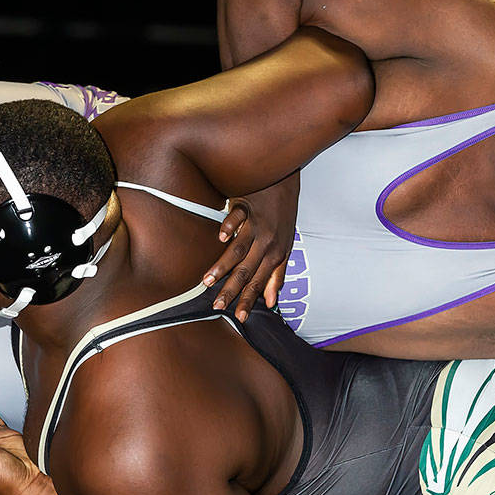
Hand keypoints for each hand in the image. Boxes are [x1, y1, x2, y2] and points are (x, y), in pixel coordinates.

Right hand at [202, 174, 298, 321]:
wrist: (285, 177)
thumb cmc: (283, 214)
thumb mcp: (286, 245)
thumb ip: (277, 274)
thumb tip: (271, 302)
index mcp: (277, 252)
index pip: (260, 281)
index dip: (250, 300)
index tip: (238, 317)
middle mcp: (267, 241)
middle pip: (246, 270)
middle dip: (232, 290)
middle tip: (217, 306)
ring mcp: (256, 223)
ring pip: (239, 248)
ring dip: (223, 266)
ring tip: (207, 281)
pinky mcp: (245, 205)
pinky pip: (236, 218)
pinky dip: (229, 227)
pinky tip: (220, 238)